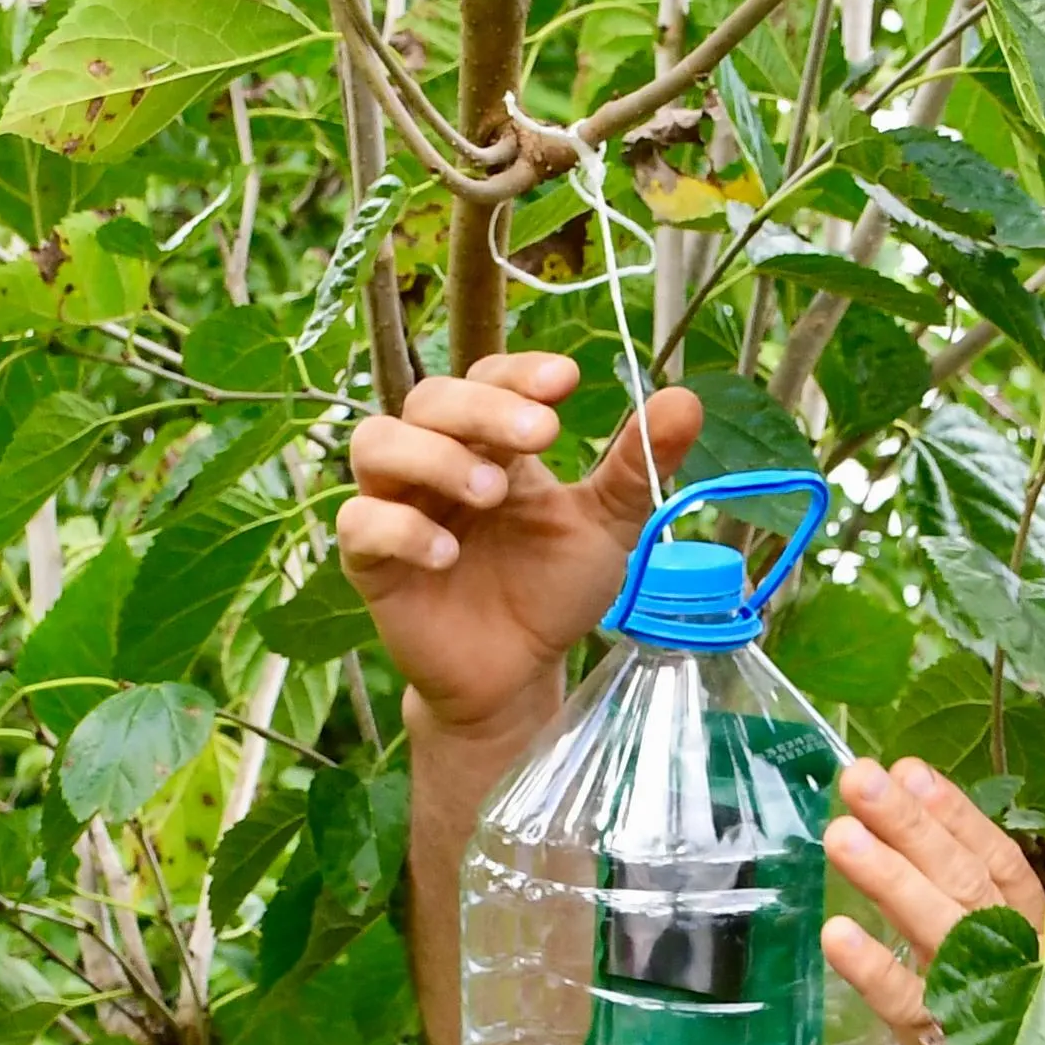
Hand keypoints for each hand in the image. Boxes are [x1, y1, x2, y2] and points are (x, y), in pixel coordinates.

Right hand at [333, 354, 700, 739]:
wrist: (517, 673)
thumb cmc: (552, 590)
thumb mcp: (608, 528)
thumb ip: (637, 467)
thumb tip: (684, 399)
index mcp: (490, 442)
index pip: (486, 377)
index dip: (518, 371)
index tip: (567, 381)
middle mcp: (435, 462)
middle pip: (430, 399)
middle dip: (484, 407)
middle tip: (541, 433)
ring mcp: (397, 506)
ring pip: (376, 444)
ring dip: (433, 456)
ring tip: (491, 490)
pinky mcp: (371, 562)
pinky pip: (360, 525)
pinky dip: (402, 529)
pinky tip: (448, 553)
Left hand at [816, 756, 1044, 1038]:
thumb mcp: (1021, 1003)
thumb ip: (982, 949)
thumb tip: (919, 881)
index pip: (1000, 867)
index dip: (956, 818)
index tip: (911, 770)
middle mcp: (1033, 969)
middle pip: (968, 884)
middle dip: (913, 826)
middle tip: (858, 777)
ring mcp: (1000, 1013)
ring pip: (944, 931)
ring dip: (890, 878)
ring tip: (839, 834)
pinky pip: (912, 1007)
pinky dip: (875, 970)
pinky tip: (835, 936)